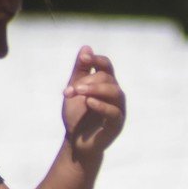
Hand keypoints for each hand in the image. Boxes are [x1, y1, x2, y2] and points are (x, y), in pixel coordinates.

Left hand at [61, 46, 125, 160]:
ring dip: (95, 89)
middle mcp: (115, 95)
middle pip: (107, 78)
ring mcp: (118, 109)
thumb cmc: (77, 115)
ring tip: (78, 92)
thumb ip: (79, 71)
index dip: (97, 59)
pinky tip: (89, 102)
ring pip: (114, 92)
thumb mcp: (74, 90)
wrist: (75, 141)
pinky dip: (101, 105)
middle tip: (69, 90)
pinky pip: (114, 112)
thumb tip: (86, 47)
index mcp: (106, 85)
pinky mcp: (117, 124)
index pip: (106, 66)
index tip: (84, 57)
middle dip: (86, 81)